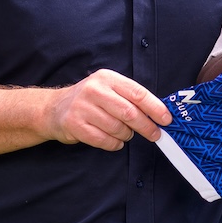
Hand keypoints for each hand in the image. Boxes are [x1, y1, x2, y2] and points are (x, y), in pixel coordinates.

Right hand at [40, 68, 171, 150]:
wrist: (54, 108)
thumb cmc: (90, 100)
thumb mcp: (108, 89)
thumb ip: (130, 97)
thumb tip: (159, 113)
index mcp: (107, 78)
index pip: (137, 93)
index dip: (155, 108)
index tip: (167, 119)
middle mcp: (94, 90)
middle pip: (129, 113)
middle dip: (146, 126)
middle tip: (155, 134)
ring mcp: (83, 108)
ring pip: (117, 129)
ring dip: (127, 136)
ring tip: (126, 134)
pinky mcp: (75, 125)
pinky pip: (104, 141)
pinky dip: (114, 144)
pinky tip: (114, 140)